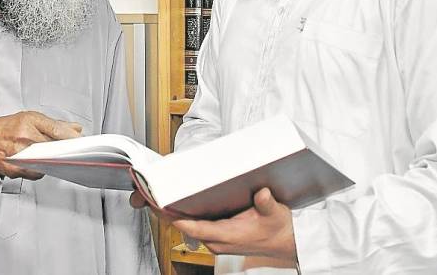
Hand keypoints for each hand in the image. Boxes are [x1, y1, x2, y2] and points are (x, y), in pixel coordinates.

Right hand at [0, 110, 81, 178]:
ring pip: (46, 162)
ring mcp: (18, 153)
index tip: (80, 140)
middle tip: (71, 152)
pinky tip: (41, 164)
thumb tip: (76, 129)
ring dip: (54, 161)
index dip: (71, 136)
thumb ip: (54, 124)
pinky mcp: (14, 168)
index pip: (56, 129)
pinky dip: (42, 170)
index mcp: (28, 121)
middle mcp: (23, 136)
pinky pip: (37, 173)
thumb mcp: (30, 118)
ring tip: (54, 157)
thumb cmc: (7, 128)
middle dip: (64, 150)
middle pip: (53, 147)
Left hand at [171, 188, 297, 260]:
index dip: (177, 218)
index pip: (196, 228)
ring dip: (174, 213)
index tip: (162, 208)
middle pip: (185, 226)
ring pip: (188, 227)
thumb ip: (267, 204)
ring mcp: (215, 240)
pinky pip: (195, 226)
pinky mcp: (217, 237)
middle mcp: (218, 241)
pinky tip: (179, 202)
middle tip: (151, 195)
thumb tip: (261, 195)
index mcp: (228, 235)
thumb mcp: (275, 213)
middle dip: (168, 212)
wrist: (285, 241)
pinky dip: (184, 216)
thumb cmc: (278, 228)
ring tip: (159, 195)